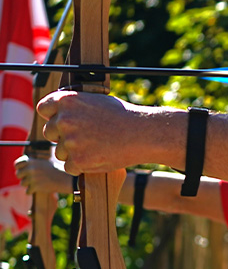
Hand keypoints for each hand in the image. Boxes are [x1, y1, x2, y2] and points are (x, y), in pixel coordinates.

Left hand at [14, 156, 72, 194]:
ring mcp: (32, 178)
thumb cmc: (54, 170)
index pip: (17, 164)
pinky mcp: (35, 187)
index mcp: (32, 161)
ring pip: (22, 183)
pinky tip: (38, 189)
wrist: (64, 178)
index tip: (22, 170)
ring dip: (28, 184)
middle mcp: (30, 169)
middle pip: (18, 174)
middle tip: (30, 178)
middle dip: (23, 177)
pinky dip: (32, 191)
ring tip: (37, 183)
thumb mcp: (43, 162)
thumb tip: (21, 167)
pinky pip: (27, 191)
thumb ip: (32, 164)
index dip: (18, 168)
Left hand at [37, 91, 170, 174]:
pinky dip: (82, 166)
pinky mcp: (78, 160)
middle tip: (85, 138)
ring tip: (97, 147)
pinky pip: (70, 167)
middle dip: (63, 136)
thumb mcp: (96, 102)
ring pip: (60, 152)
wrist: (143, 134)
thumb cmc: (124, 117)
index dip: (54, 116)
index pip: (44, 109)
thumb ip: (75, 107)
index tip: (63, 122)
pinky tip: (98, 157)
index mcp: (67, 100)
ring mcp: (70, 141)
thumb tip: (59, 114)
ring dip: (74, 153)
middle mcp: (64, 119)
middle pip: (49, 132)